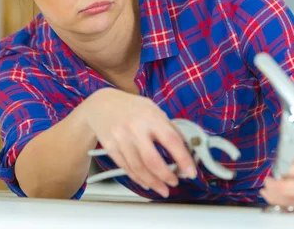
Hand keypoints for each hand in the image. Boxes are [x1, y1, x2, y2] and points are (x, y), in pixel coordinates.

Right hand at [83, 88, 197, 197]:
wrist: (102, 104)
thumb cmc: (132, 107)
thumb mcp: (153, 109)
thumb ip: (169, 127)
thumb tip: (186, 148)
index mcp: (151, 116)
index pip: (171, 140)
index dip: (183, 159)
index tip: (191, 171)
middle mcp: (135, 128)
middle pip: (152, 159)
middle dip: (166, 176)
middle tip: (175, 182)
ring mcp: (121, 139)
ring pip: (138, 168)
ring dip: (153, 182)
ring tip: (163, 189)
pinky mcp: (111, 148)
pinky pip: (126, 168)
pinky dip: (138, 178)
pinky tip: (147, 183)